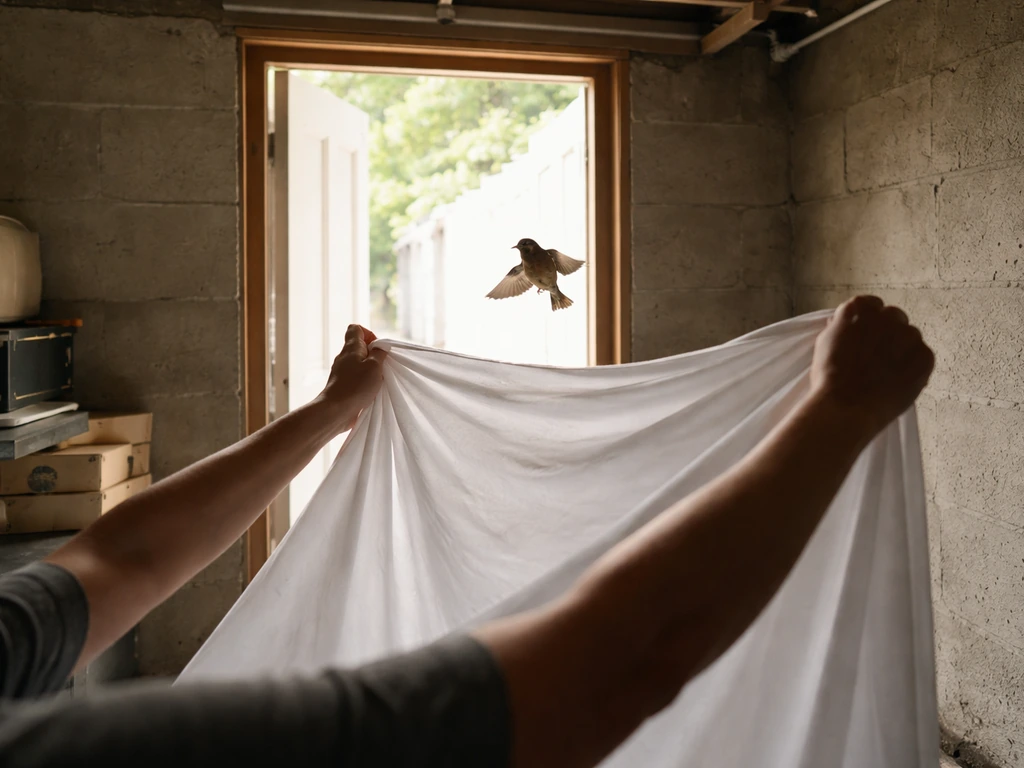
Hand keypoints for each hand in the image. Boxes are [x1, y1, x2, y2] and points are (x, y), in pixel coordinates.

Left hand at [318, 324, 387, 432]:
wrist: (336, 410)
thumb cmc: (356, 386)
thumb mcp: (374, 366)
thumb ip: (379, 353)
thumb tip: (380, 347)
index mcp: (350, 348)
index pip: (355, 329)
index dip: (369, 334)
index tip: (377, 348)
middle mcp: (344, 357)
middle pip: (359, 347)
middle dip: (373, 354)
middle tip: (381, 366)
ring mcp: (342, 372)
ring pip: (358, 363)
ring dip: (370, 369)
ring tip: (377, 380)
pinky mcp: (342, 385)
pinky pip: (355, 377)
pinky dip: (364, 381)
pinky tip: (370, 391)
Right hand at [810, 295, 933, 439]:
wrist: (847, 407)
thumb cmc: (828, 378)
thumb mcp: (824, 343)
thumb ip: (841, 327)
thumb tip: (848, 324)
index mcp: (858, 309)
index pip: (870, 305)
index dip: (868, 321)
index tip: (865, 336)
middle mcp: (886, 316)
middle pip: (893, 317)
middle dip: (888, 331)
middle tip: (876, 355)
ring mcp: (909, 335)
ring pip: (910, 336)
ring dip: (902, 348)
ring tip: (888, 372)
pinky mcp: (925, 356)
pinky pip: (923, 356)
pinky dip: (914, 366)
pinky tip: (899, 381)